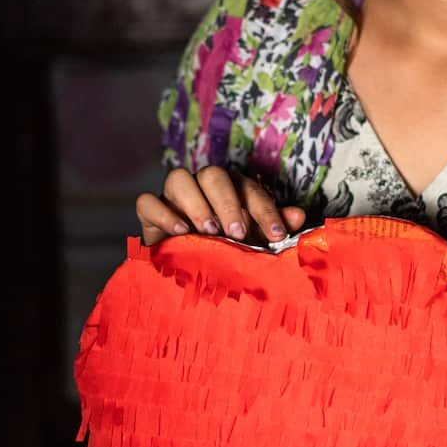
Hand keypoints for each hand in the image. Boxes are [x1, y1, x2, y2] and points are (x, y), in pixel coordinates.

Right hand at [134, 166, 305, 245]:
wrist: (182, 272)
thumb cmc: (223, 253)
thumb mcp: (253, 245)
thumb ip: (273, 228)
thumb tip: (299, 216)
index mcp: (232, 190)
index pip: (250, 189)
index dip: (265, 210)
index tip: (276, 235)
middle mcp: (202, 186)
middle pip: (214, 175)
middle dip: (228, 203)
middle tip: (238, 233)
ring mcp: (173, 196)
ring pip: (178, 178)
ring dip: (196, 203)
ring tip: (208, 232)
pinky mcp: (149, 212)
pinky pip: (148, 202)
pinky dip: (163, 214)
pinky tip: (180, 232)